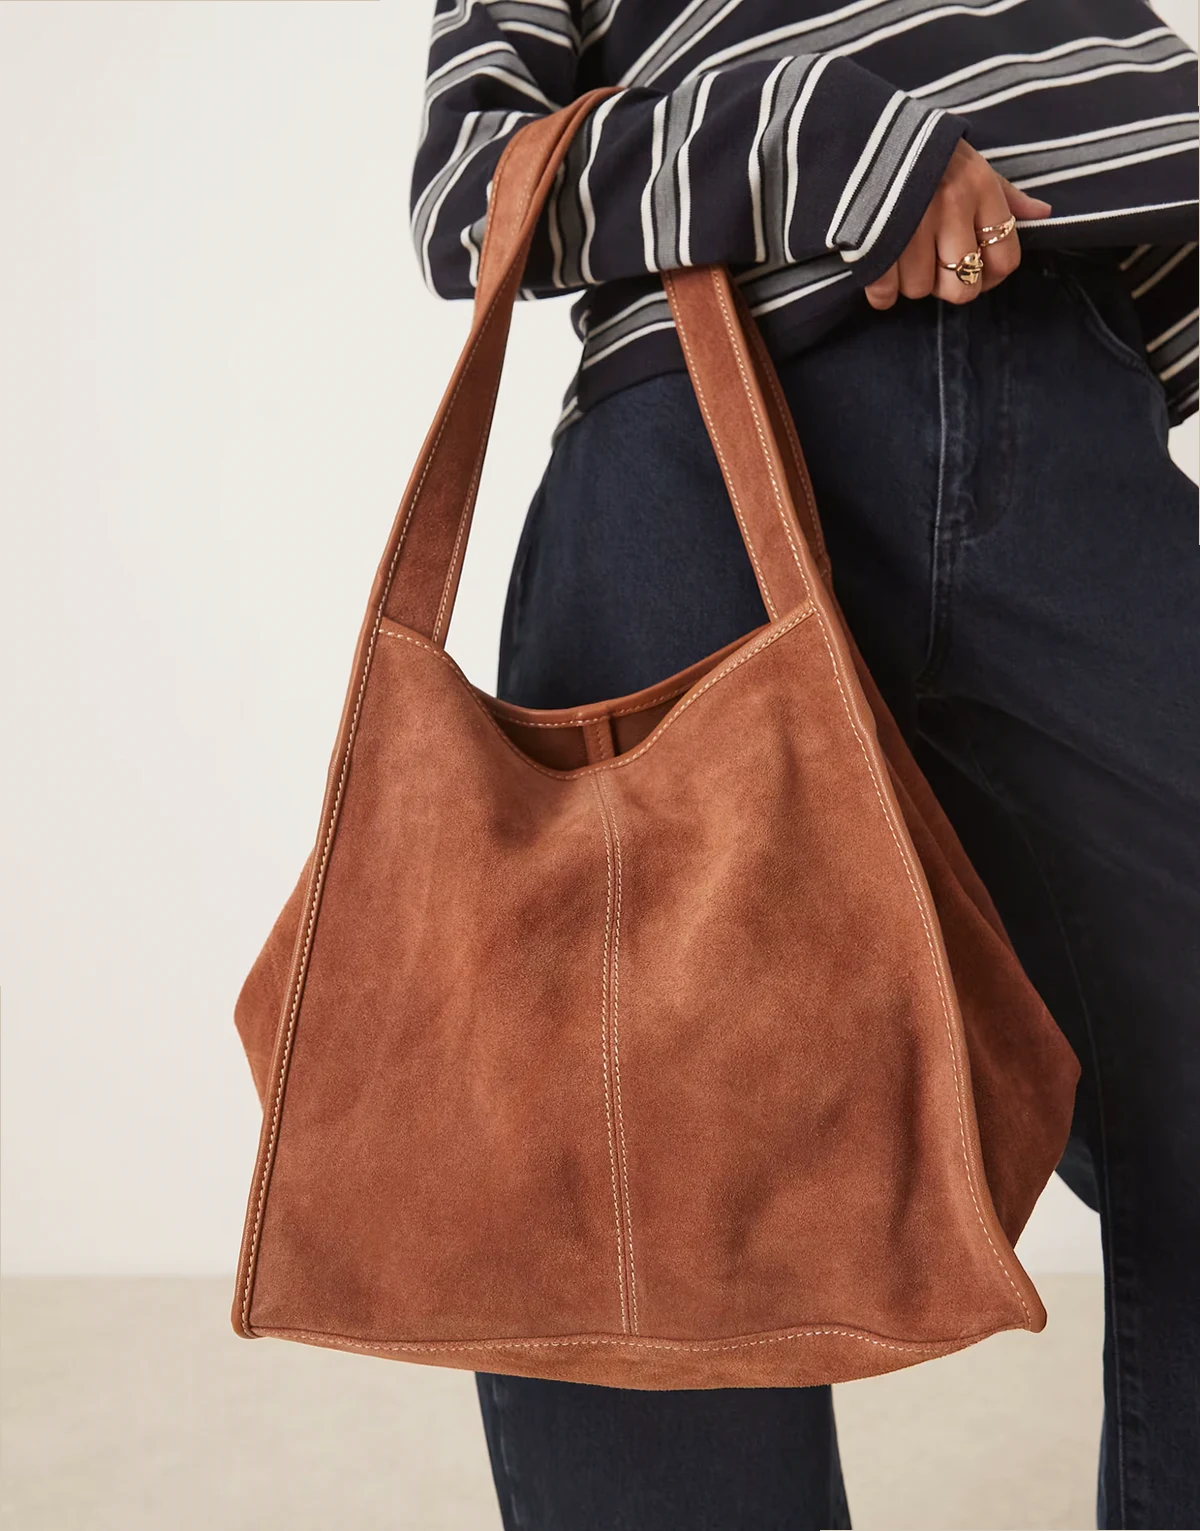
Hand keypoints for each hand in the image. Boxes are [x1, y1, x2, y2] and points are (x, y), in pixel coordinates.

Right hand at [864, 140, 1051, 308]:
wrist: (865, 132)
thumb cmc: (925, 151)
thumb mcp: (972, 161)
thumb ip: (1004, 194)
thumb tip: (1041, 213)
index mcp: (979, 188)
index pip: (1005, 259)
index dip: (991, 276)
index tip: (976, 271)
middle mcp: (951, 207)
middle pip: (963, 287)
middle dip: (949, 286)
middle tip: (935, 269)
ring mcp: (911, 224)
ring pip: (921, 289)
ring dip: (911, 283)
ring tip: (903, 260)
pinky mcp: (873, 239)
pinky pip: (884, 292)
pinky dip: (882, 293)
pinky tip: (881, 273)